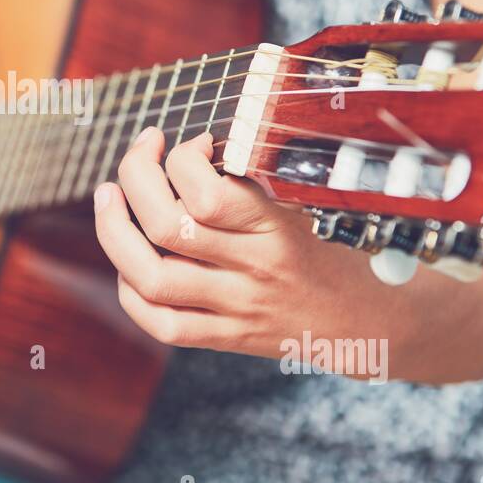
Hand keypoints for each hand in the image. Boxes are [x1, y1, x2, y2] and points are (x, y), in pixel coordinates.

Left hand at [92, 127, 396, 363]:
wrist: (372, 322)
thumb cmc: (335, 246)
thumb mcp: (307, 203)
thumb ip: (254, 180)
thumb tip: (192, 149)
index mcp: (277, 228)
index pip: (207, 194)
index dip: (182, 158)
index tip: (193, 145)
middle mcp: (253, 269)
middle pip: (165, 227)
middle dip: (135, 176)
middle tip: (140, 153)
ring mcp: (236, 308)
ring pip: (150, 276)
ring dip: (114, 229)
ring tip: (109, 196)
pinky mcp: (225, 338)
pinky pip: (162, 323)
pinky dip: (130, 291)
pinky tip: (128, 262)